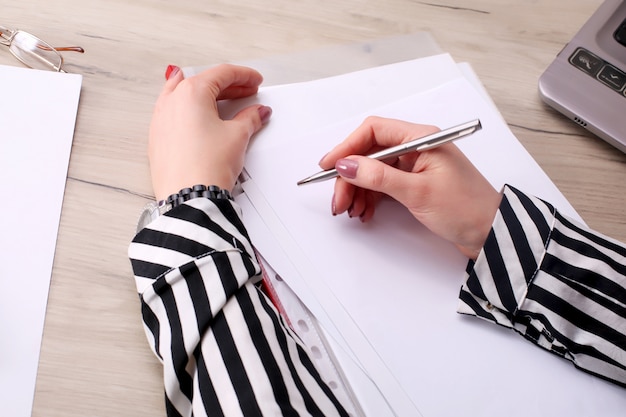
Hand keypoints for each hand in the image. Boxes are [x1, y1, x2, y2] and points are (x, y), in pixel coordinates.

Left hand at [148, 64, 271, 199]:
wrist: (188, 196)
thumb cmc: (206, 166)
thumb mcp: (237, 136)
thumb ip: (249, 118)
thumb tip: (256, 113)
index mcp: (191, 93)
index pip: (221, 74)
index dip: (243, 75)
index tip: (255, 80)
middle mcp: (171, 102)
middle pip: (203, 82)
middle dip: (228, 85)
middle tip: (246, 91)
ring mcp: (161, 120)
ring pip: (184, 95)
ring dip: (206, 95)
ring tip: (222, 99)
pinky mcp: (158, 138)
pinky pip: (174, 113)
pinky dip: (190, 110)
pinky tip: (199, 117)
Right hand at [319, 116, 501, 259]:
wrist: (491, 234)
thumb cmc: (466, 208)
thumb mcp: (418, 192)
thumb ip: (379, 176)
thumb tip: (346, 164)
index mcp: (421, 138)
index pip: (373, 131)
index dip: (347, 147)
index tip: (329, 166)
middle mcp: (416, 148)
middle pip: (369, 153)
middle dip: (350, 177)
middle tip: (339, 202)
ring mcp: (415, 166)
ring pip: (373, 171)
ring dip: (358, 190)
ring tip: (351, 211)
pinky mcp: (414, 184)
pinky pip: (382, 185)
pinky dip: (370, 198)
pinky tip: (365, 212)